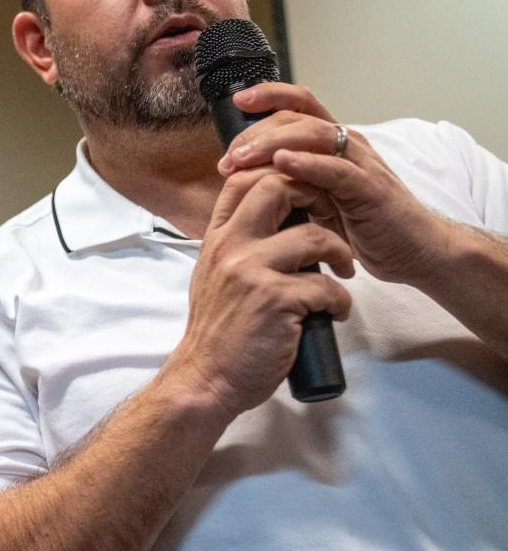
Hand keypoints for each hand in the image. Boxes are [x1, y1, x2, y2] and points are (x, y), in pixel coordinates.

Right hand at [168, 166, 354, 418]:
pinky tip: (333, 313)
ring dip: (340, 253)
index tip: (305, 193)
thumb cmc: (218, 333)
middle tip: (332, 219)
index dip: (279, 172)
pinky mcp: (275, 300)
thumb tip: (269, 225)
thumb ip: (236, 248)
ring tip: (344, 273)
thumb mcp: (214, 276)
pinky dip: (339, 300)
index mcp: (217, 239)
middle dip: (314, 196)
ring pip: (313, 236)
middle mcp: (230, 247)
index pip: (242, 180)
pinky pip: (326, 286)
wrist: (206, 378)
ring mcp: (251, 271)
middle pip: (276, 187)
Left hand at [215, 82, 449, 284]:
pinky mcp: (371, 189)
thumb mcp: (318, 199)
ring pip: (314, 136)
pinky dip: (308, 164)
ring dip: (272, 144)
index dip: (269, 95)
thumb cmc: (364, 226)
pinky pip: (337, 169)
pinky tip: (283, 164)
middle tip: (229, 157)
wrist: (414, 252)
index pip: (299, 105)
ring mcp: (362, 164)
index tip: (237, 100)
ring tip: (242, 159)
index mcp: (333, 144)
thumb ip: (289, 181)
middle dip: (257, 133)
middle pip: (297, 118)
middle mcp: (348, 145)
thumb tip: (242, 175)